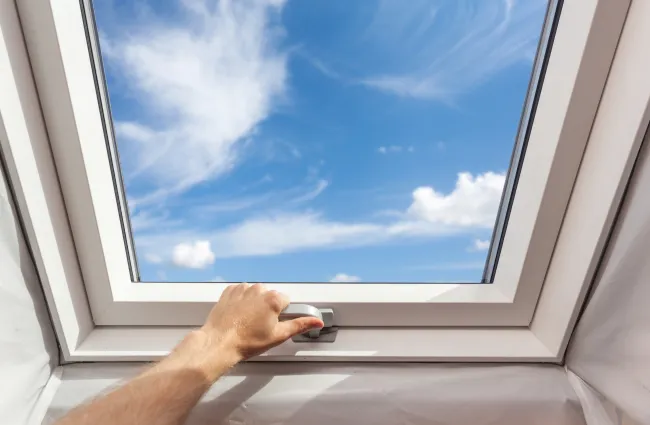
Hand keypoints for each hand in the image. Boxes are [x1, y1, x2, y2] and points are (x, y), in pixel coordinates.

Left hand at [200, 283, 323, 362]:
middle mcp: (258, 289)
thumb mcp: (278, 336)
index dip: (281, 313)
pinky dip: (241, 300)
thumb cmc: (247, 341)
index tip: (273, 323)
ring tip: (247, 321)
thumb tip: (317, 321)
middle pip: (270, 296)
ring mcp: (242, 289)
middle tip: (259, 325)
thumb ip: (300, 325)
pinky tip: (238, 314)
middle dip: (268, 308)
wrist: (219, 342)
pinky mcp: (229, 291)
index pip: (286, 301)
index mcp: (272, 299)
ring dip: (254, 303)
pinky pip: (241, 292)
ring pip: (256, 293)